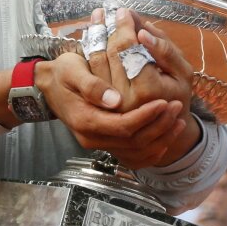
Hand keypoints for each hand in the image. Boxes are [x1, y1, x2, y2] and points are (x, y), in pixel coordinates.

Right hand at [30, 53, 187, 168]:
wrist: (48, 84)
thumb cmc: (62, 73)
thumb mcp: (72, 70)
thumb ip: (92, 86)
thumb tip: (114, 100)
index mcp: (85, 120)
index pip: (123, 126)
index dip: (146, 116)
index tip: (163, 102)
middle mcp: (91, 138)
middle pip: (133, 141)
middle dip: (159, 126)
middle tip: (176, 106)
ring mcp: (97, 143)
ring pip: (136, 150)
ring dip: (160, 137)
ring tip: (178, 118)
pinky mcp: (103, 142)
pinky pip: (132, 155)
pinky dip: (152, 149)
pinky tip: (166, 136)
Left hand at [88, 9, 192, 114]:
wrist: (162, 121)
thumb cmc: (177, 93)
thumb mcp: (182, 71)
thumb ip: (164, 50)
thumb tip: (141, 31)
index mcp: (147, 90)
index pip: (131, 50)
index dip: (126, 28)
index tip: (125, 11)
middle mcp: (123, 98)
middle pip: (113, 52)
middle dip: (112, 27)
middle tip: (112, 9)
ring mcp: (108, 101)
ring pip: (97, 58)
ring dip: (97, 32)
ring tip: (99, 14)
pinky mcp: (99, 99)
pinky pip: (92, 67)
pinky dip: (92, 46)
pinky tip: (94, 31)